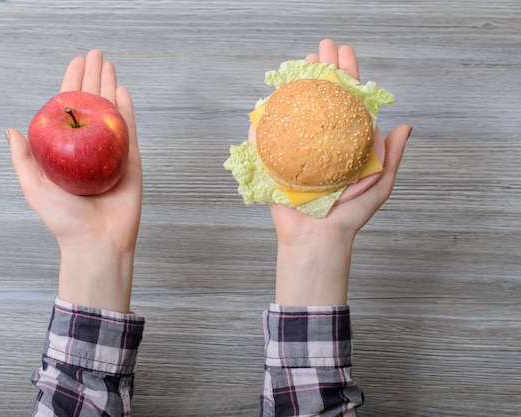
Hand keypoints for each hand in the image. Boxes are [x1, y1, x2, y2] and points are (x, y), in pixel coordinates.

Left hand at [7, 50, 140, 312]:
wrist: (97, 241)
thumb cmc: (64, 219)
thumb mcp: (34, 187)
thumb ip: (24, 159)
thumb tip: (11, 130)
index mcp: (68, 151)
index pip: (68, 109)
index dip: (70, 84)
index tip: (74, 63)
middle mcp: (90, 147)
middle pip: (91, 104)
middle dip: (92, 77)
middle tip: (95, 53)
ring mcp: (112, 152)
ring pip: (111, 111)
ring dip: (110, 85)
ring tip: (108, 63)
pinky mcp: (131, 161)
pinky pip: (129, 129)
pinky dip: (127, 109)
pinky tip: (123, 90)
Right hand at [266, 39, 410, 305]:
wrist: (318, 240)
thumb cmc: (349, 215)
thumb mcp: (379, 184)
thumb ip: (390, 156)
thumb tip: (404, 126)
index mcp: (346, 143)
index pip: (348, 102)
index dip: (348, 75)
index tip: (343, 52)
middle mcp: (322, 142)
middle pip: (321, 99)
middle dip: (321, 71)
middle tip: (319, 48)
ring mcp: (298, 151)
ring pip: (295, 112)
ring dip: (295, 87)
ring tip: (295, 68)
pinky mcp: (277, 164)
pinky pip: (268, 140)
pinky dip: (263, 123)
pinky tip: (265, 104)